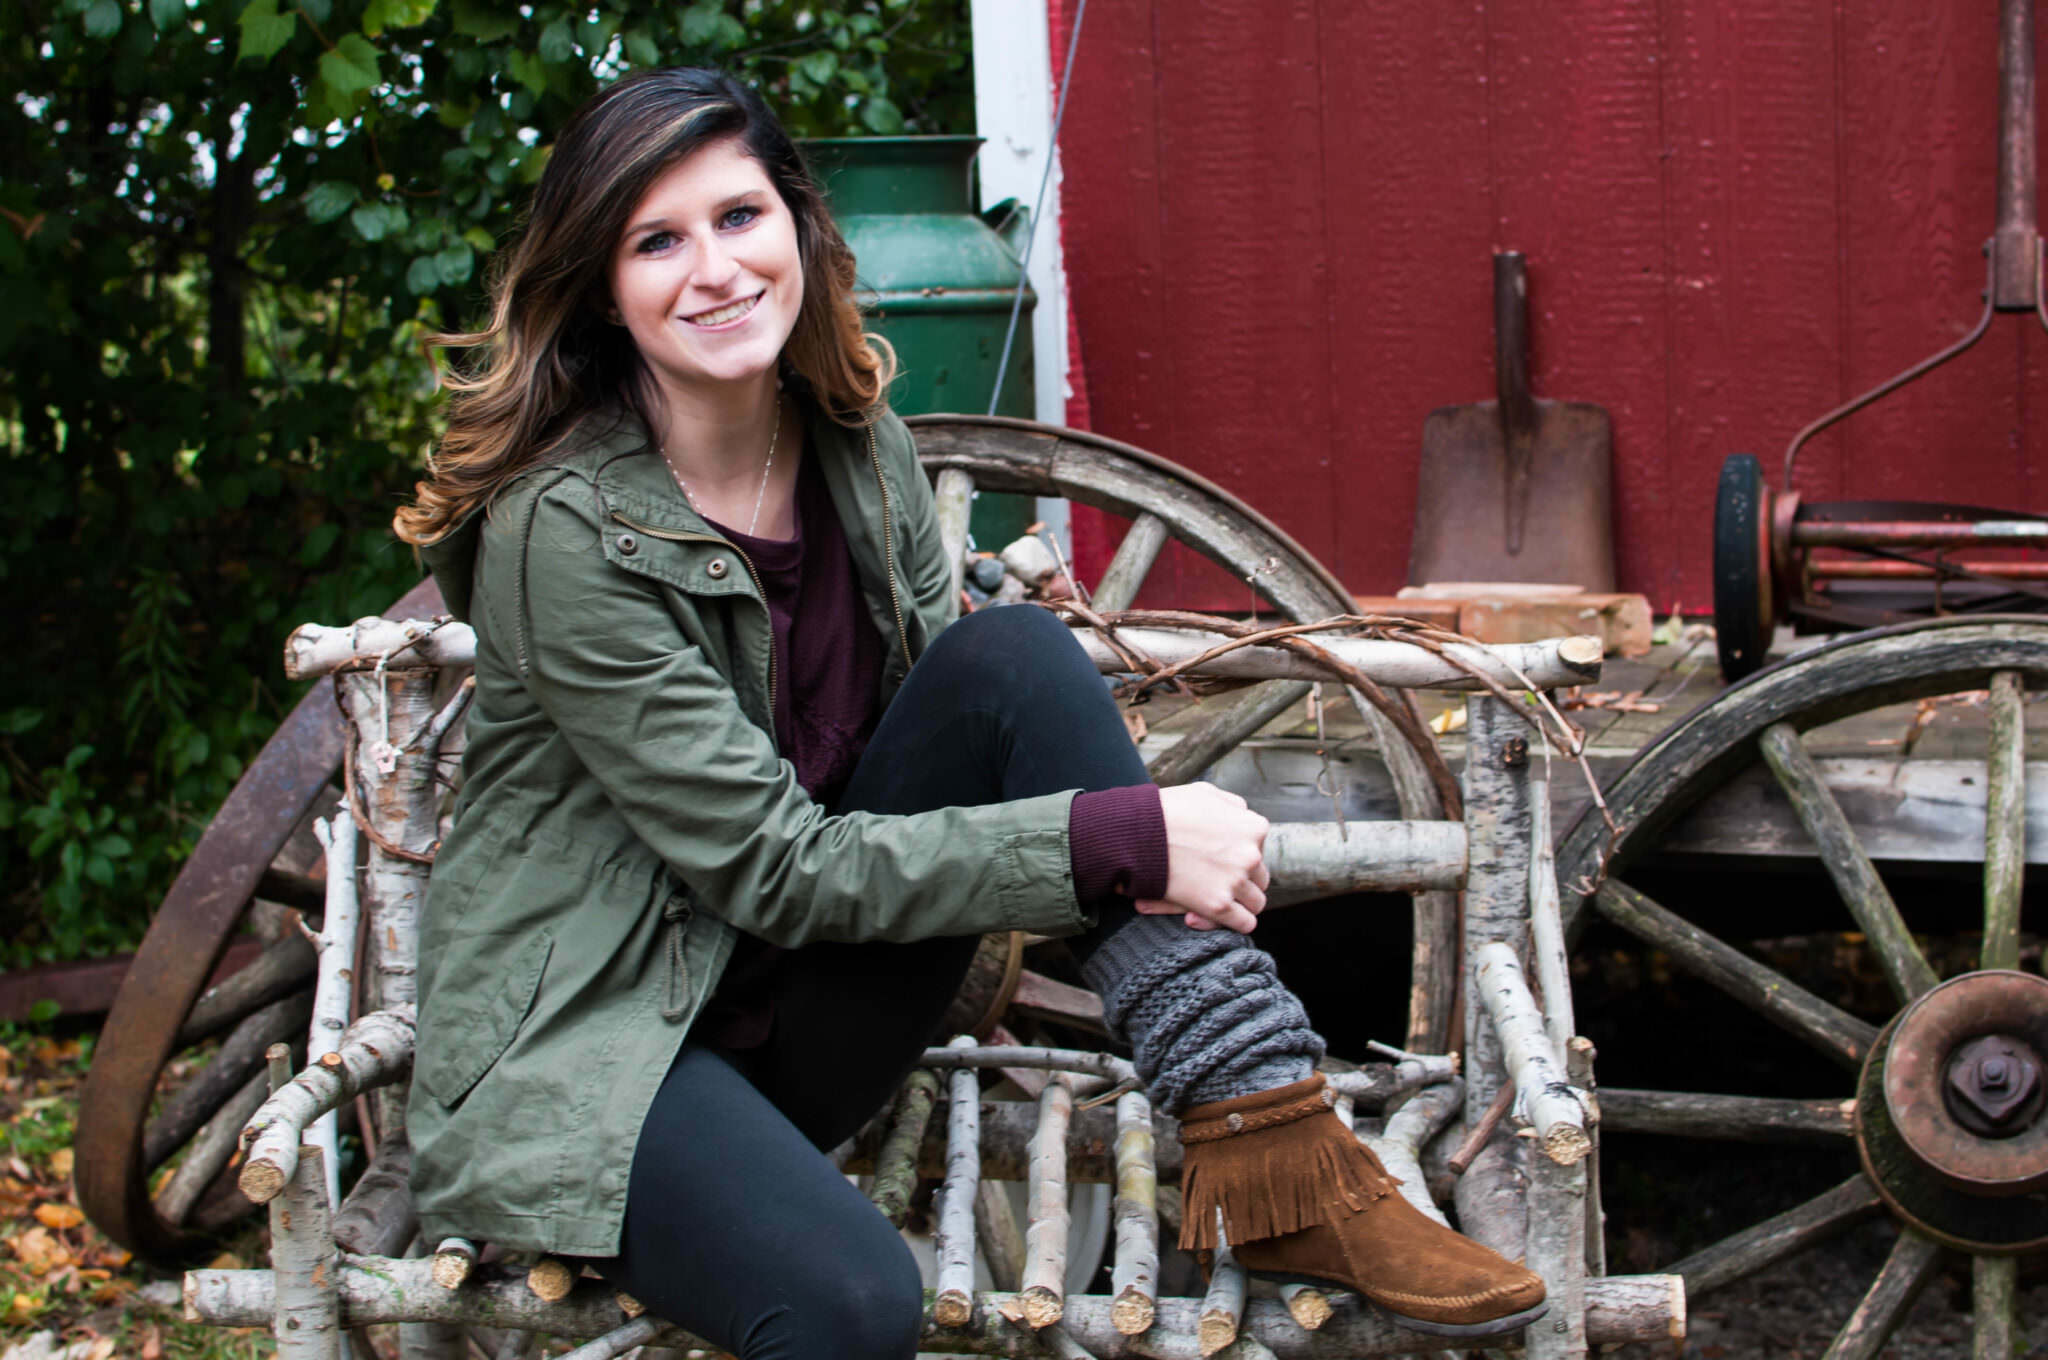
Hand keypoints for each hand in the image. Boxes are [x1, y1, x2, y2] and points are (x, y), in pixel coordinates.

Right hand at [1134, 782, 1270, 932]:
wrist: (1136, 833)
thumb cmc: (1166, 810)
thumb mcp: (1204, 793)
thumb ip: (1230, 805)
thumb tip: (1241, 815)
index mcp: (1253, 827)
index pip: (1259, 848)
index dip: (1240, 855)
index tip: (1220, 860)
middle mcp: (1251, 855)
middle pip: (1260, 877)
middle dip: (1243, 881)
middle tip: (1218, 882)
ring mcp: (1236, 882)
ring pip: (1256, 903)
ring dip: (1239, 904)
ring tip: (1215, 900)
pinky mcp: (1218, 905)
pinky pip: (1244, 923)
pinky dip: (1234, 923)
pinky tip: (1212, 916)